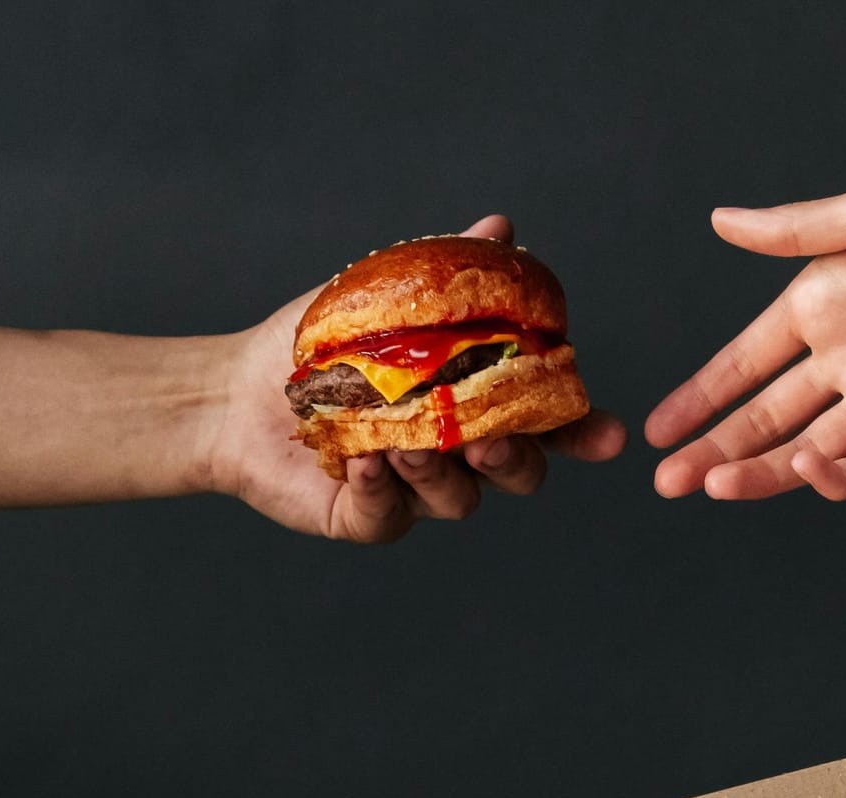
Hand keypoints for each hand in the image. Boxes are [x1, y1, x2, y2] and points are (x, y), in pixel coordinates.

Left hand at [206, 215, 624, 542]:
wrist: (234, 388)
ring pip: (457, 500)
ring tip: (405, 442)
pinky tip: (364, 463)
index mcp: (475, 405)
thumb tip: (501, 231)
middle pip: (518, 473)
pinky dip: (382, 490)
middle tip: (487, 442)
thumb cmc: (319, 347)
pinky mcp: (367, 518)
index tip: (610, 436)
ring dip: (439, 473)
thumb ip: (449, 274)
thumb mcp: (386, 297)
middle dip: (516, 461)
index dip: (582, 432)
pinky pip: (388, 517)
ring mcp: (415, 493)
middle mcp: (456, 455)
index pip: (545, 422)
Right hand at [648, 180, 845, 501]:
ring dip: (758, 470)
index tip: (660, 430)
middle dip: (714, 449)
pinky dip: (833, 477)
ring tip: (715, 487)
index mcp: (820, 306)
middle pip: (763, 417)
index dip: (701, 397)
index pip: (745, 364)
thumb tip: (720, 220)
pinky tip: (802, 471)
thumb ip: (794, 231)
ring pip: (803, 448)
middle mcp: (842, 358)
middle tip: (668, 481)